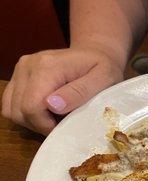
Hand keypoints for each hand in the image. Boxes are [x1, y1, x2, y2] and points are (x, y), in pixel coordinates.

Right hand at [1, 45, 123, 134]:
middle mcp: (28, 65)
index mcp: (48, 67)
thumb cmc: (104, 68)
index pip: (31, 106)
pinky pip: (9, 103)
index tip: (64, 127)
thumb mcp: (102, 80)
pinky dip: (24, 113)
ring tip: (54, 118)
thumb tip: (53, 105)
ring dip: (31, 121)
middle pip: (19, 110)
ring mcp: (21, 69)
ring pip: (10, 109)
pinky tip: (44, 113)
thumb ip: (79, 92)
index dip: (45, 125)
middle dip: (39, 125)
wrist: (96, 52)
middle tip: (61, 124)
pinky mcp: (18, 74)